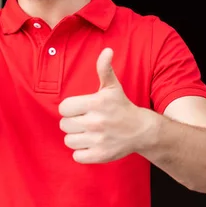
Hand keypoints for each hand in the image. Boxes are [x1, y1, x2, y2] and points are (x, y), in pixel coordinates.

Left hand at [58, 48, 153, 163]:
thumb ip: (104, 68)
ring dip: (76, 137)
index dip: (70, 108)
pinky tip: (91, 144)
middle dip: (73, 122)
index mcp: (96, 103)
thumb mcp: (112, 87)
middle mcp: (96, 122)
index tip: (80, 109)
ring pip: (69, 140)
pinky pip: (77, 156)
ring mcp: (98, 140)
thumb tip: (107, 50)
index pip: (64, 108)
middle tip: (85, 120)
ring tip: (88, 132)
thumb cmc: (121, 106)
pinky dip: (81, 152)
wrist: (142, 130)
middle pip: (64, 124)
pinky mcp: (100, 155)